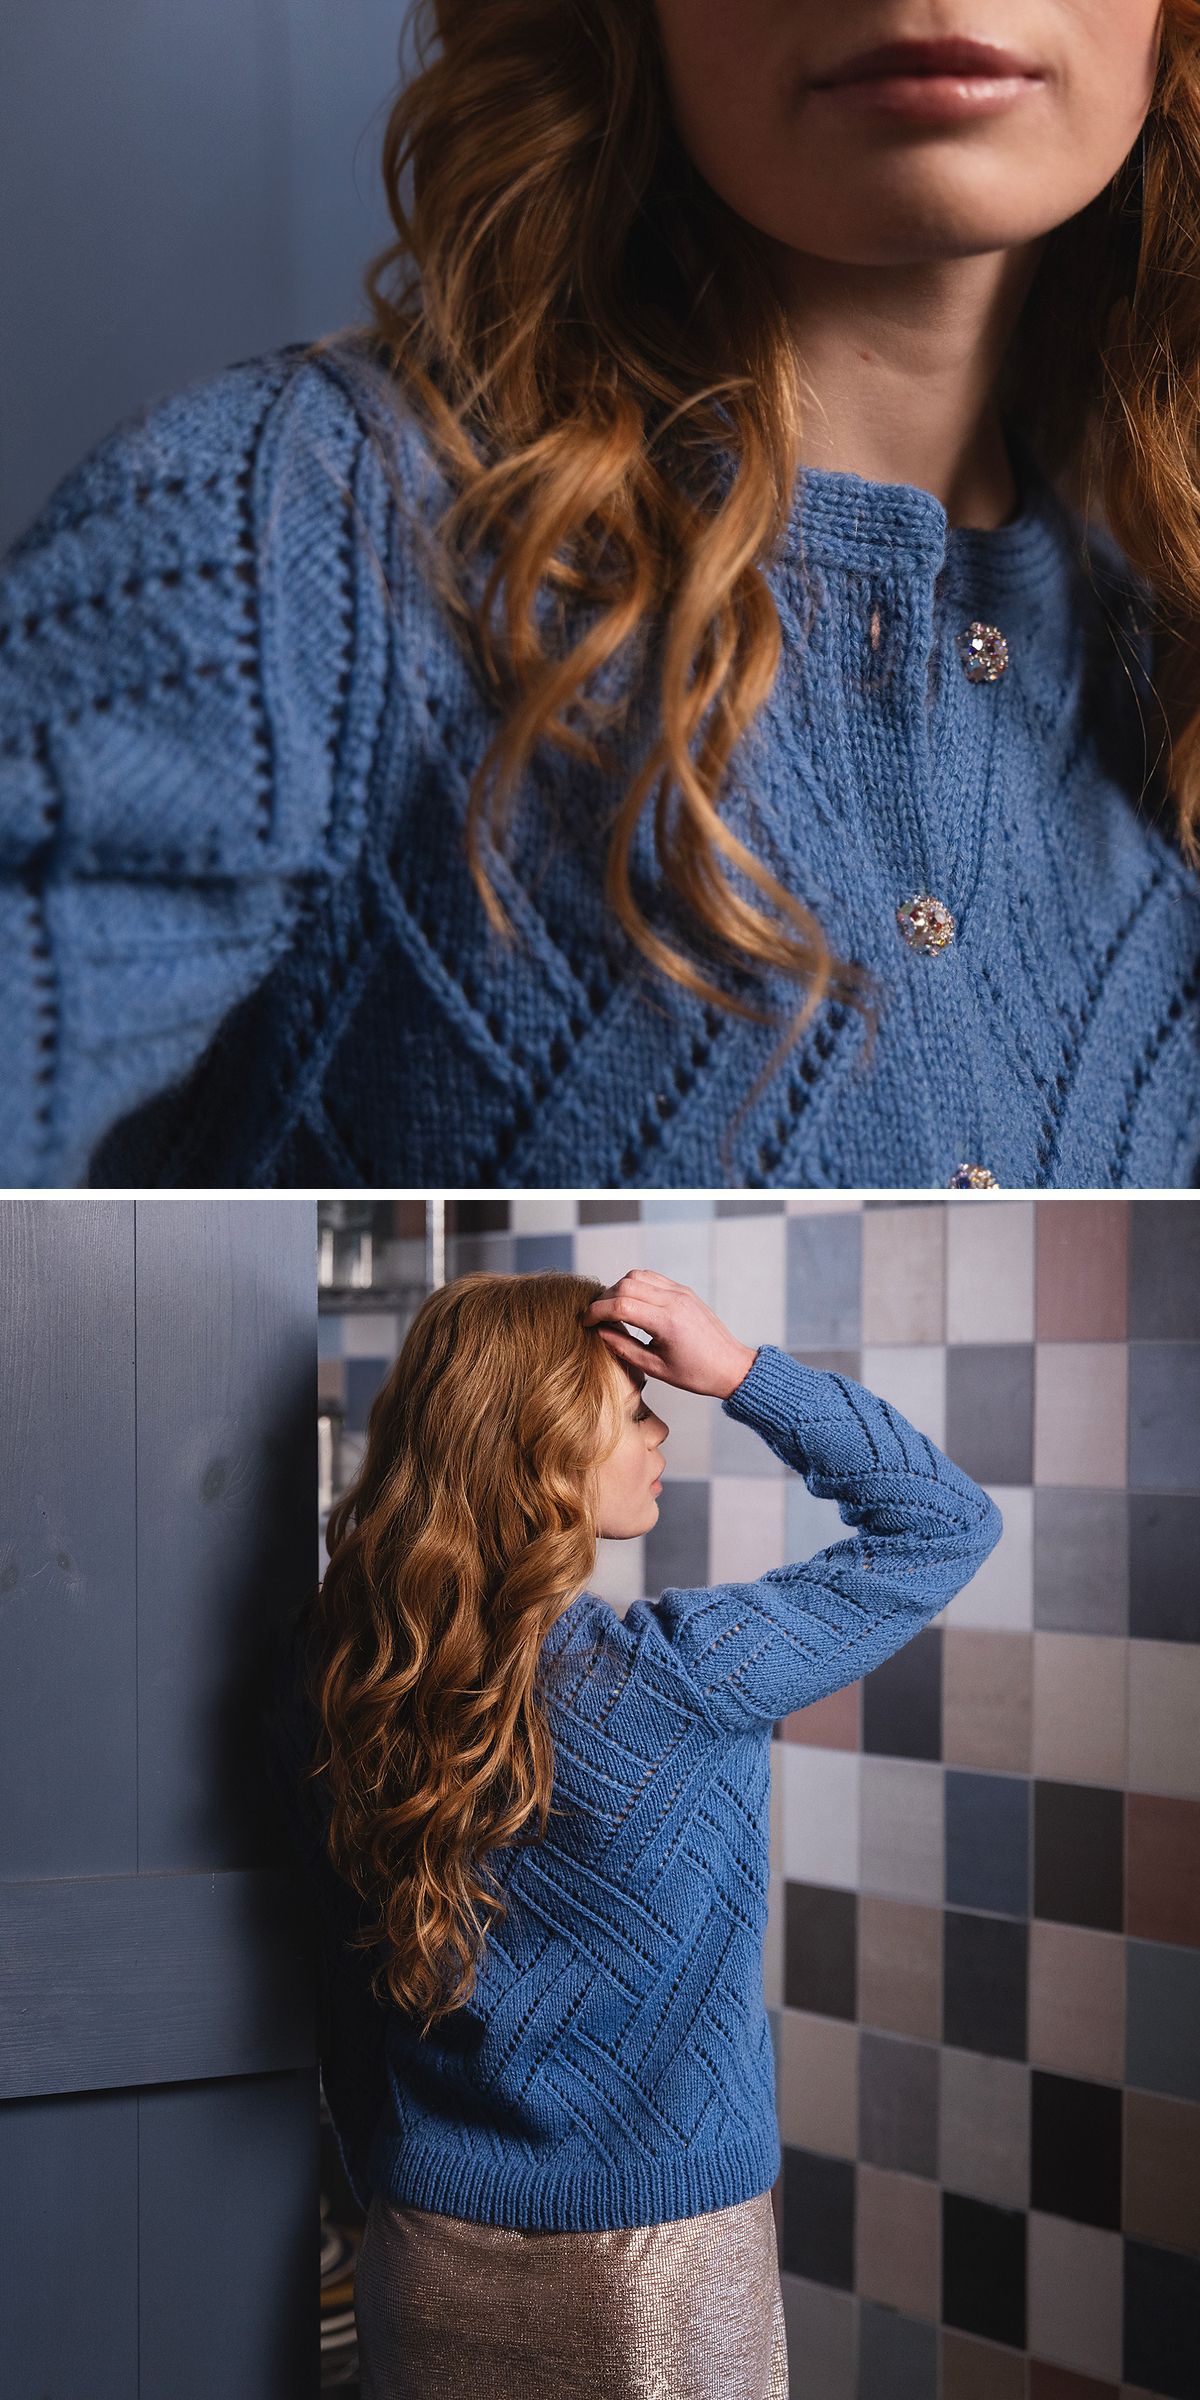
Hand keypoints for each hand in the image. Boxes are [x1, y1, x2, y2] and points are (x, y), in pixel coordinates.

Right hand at [582, 1270, 757, 1399]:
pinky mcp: (684, 1291)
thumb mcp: (655, 1368)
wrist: (730, 1366)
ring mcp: (680, 1292)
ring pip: (638, 1275)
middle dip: (604, 1298)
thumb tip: (600, 1332)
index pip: (621, 1305)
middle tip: (596, 1317)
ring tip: (612, 1310)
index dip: (596, 1311)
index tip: (586, 1322)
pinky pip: (652, 1278)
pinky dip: (635, 1286)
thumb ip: (624, 1348)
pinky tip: (631, 1304)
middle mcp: (674, 1301)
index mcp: (667, 1322)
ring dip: (619, 1288)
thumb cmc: (696, 1374)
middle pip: (625, 1285)